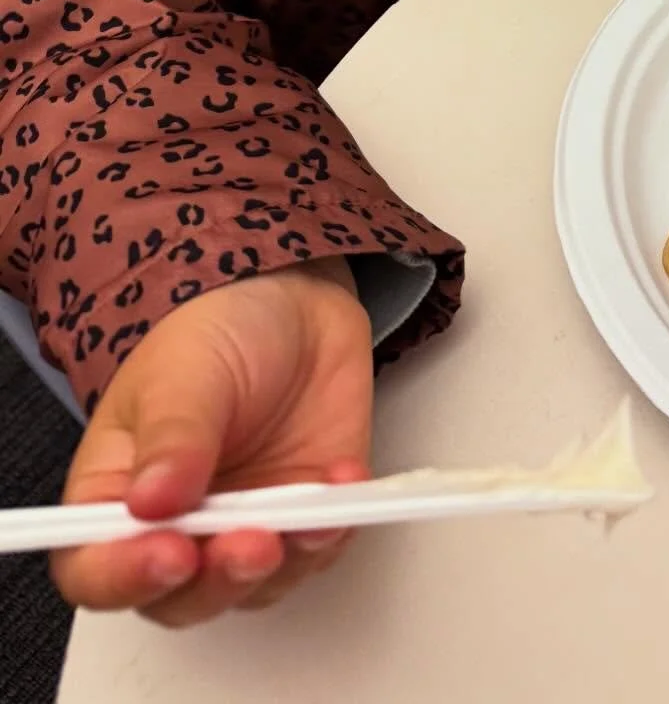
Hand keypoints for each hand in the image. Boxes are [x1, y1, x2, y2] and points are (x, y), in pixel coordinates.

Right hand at [53, 257, 373, 627]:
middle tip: (250, 544)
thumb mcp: (184, 372)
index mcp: (116, 495)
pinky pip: (317, 552)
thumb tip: (151, 504)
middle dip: (215, 583)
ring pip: (251, 589)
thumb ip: (172, 436)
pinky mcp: (303, 518)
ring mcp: (242, 529)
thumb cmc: (216, 330)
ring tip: (307, 513)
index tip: (170, 555)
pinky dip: (332, 529)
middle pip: (177, 598)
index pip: (94, 569)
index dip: (124, 579)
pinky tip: (343, 481)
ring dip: (279, 566)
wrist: (294, 302)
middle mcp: (175, 528)